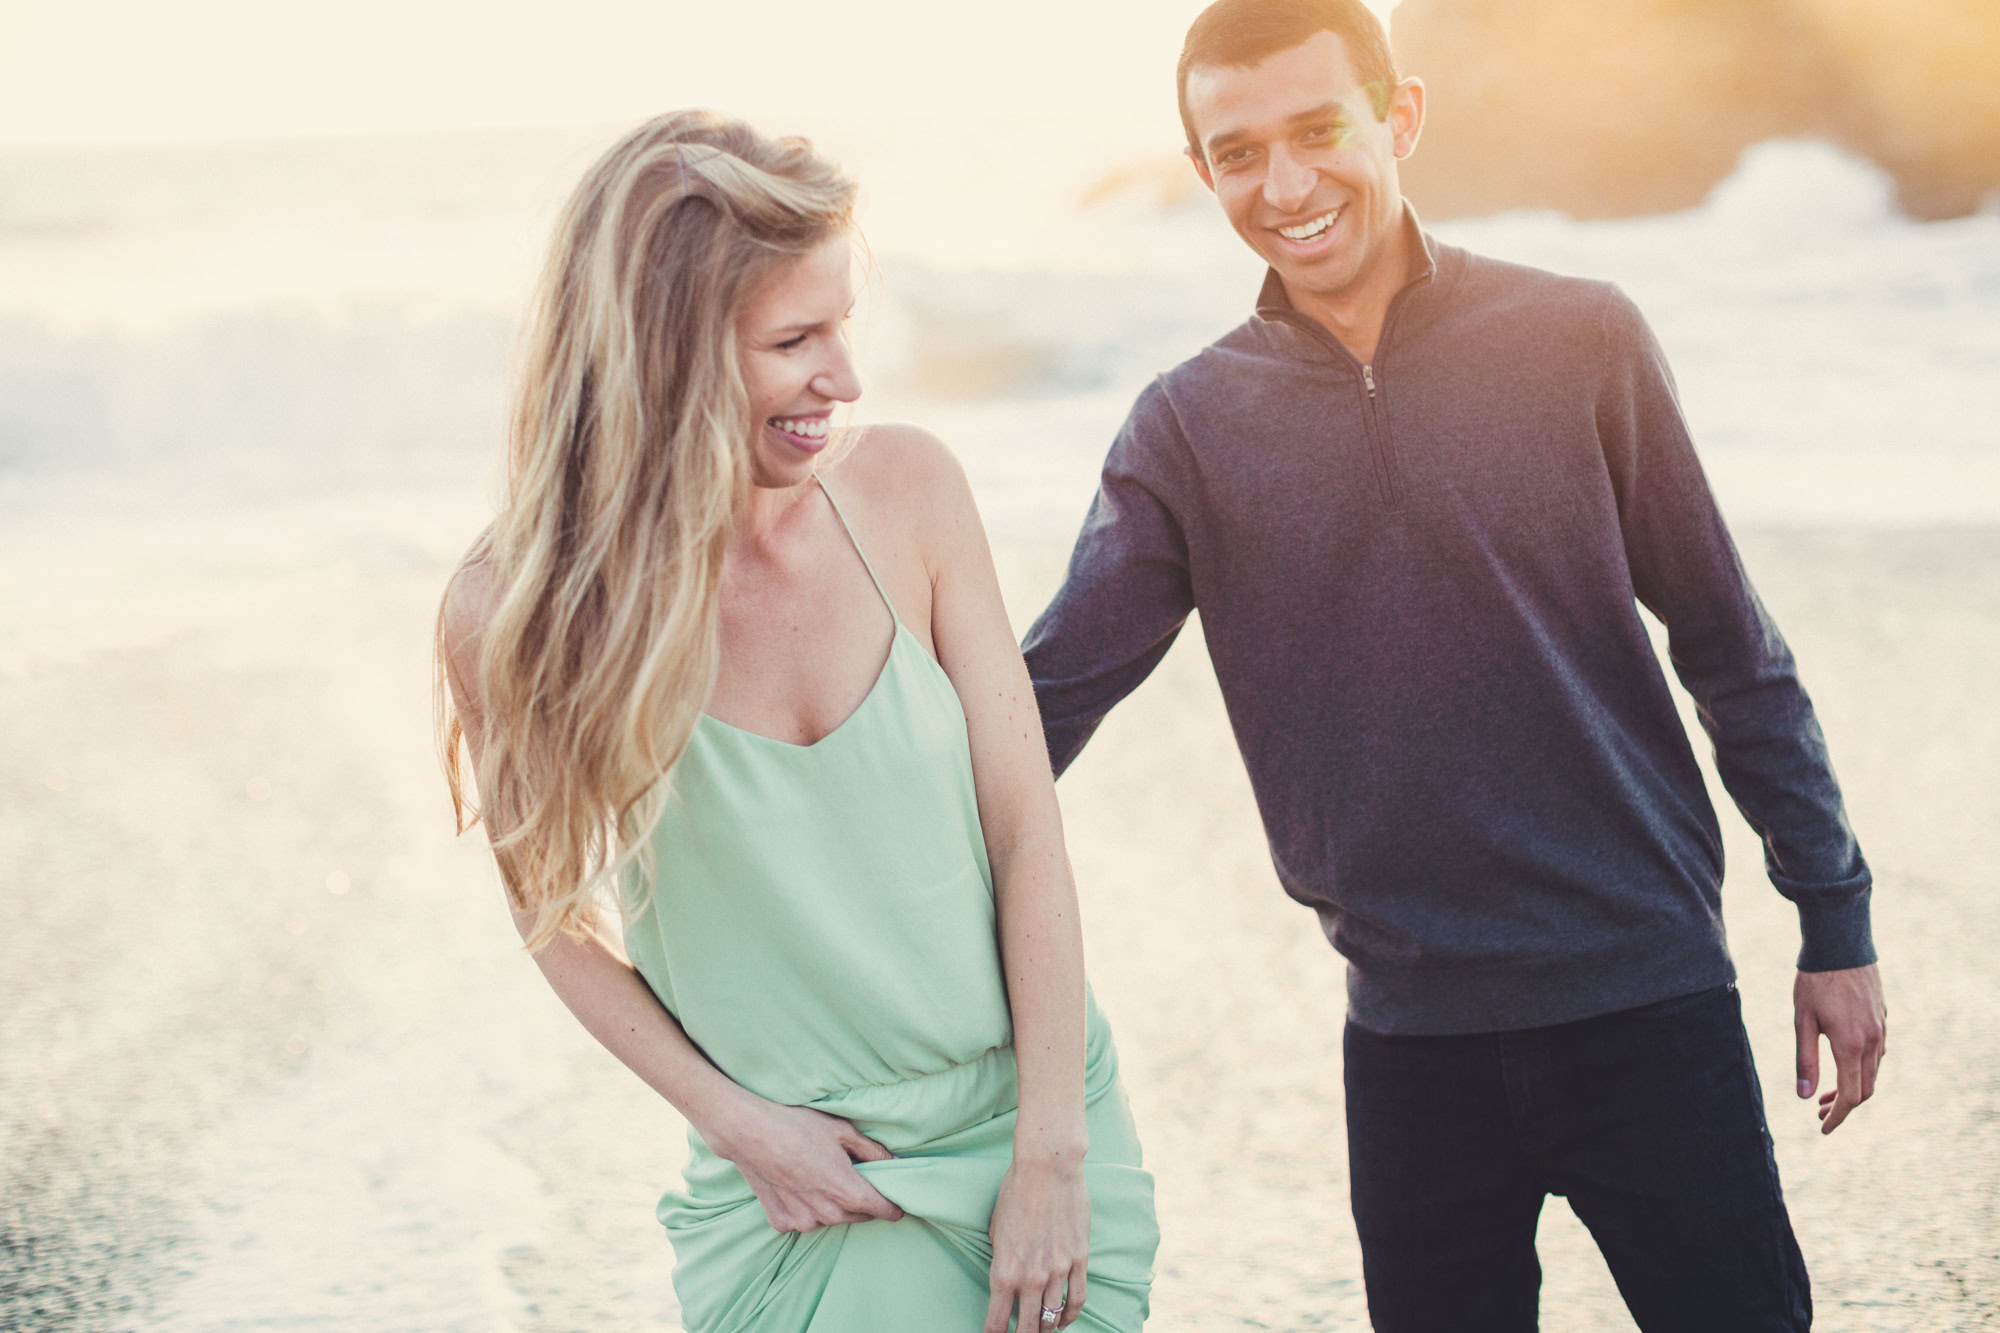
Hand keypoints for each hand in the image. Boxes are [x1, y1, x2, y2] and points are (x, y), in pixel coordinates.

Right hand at [708, 1098, 903, 1232]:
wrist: (749, 1132)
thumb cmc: (797, 1126)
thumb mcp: (842, 1130)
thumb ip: (873, 1151)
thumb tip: (895, 1163)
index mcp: (846, 1190)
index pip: (882, 1210)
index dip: (893, 1207)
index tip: (897, 1204)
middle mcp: (827, 1213)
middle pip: (857, 1215)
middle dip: (861, 1201)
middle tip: (854, 1178)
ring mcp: (802, 1220)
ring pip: (831, 1219)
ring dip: (833, 1205)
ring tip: (821, 1177)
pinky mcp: (781, 1221)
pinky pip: (803, 1222)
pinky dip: (806, 1209)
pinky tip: (798, 1187)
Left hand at [984, 1156, 1090, 1331]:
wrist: (1047, 1169)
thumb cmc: (1015, 1192)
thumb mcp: (996, 1228)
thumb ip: (1001, 1256)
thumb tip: (1006, 1274)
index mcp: (1004, 1271)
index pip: (996, 1321)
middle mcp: (1030, 1278)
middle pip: (1027, 1327)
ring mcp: (1057, 1271)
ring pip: (1052, 1317)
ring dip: (1045, 1328)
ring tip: (1041, 1330)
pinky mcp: (1078, 1260)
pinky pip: (1076, 1299)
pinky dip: (1070, 1316)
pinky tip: (1063, 1321)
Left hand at [1794, 963, 1886, 1134]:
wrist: (1841, 946)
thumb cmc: (1815, 982)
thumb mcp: (1803, 1021)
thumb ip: (1805, 1060)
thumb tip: (1804, 1096)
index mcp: (1851, 1045)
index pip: (1851, 1096)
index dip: (1838, 1117)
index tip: (1823, 1129)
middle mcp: (1872, 1042)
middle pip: (1865, 1089)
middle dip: (1844, 1106)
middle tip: (1820, 1112)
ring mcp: (1881, 1031)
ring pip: (1873, 1072)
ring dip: (1853, 1087)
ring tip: (1826, 1093)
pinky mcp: (1883, 1020)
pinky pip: (1877, 1054)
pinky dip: (1861, 1069)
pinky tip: (1842, 1065)